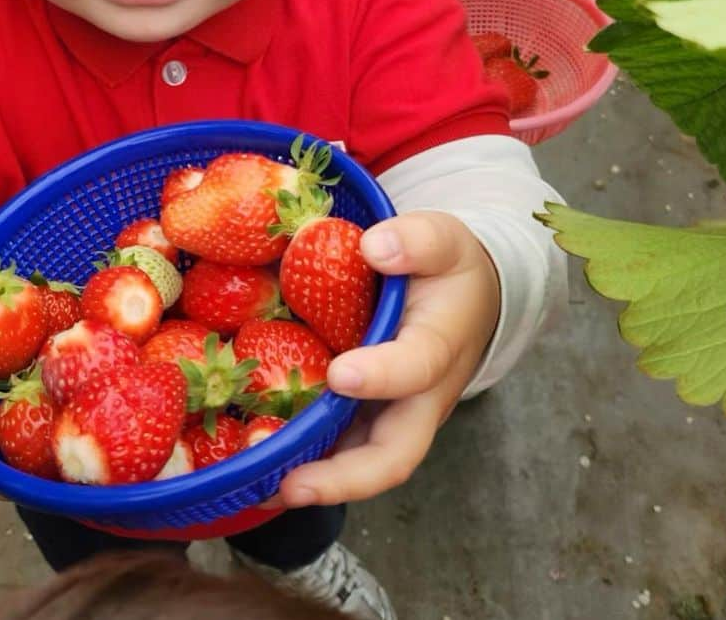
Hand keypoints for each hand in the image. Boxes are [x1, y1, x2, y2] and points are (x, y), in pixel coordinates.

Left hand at [273, 212, 499, 507]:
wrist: (467, 296)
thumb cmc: (448, 269)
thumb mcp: (443, 239)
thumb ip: (416, 240)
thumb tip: (375, 247)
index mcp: (439, 346)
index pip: (417, 368)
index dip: (382, 376)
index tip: (341, 375)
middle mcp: (420, 396)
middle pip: (393, 454)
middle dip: (344, 476)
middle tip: (293, 483)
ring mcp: (393, 414)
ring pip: (362, 463)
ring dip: (316, 480)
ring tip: (261, 485)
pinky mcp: (369, 416)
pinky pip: (340, 445)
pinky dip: (305, 457)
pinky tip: (258, 458)